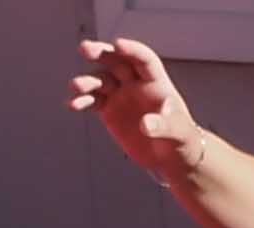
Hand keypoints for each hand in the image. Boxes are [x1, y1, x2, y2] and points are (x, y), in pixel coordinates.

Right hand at [71, 36, 206, 175]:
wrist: (168, 156)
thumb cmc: (179, 138)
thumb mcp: (177, 132)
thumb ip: (163, 126)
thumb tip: (145, 125)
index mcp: (155, 81)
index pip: (143, 59)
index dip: (131, 50)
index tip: (118, 44)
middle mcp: (135, 83)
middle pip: (117, 62)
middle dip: (101, 53)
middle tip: (85, 49)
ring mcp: (120, 95)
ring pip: (101, 81)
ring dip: (88, 81)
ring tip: (76, 86)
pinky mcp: (109, 110)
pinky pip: (93, 101)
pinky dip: (83, 101)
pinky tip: (74, 104)